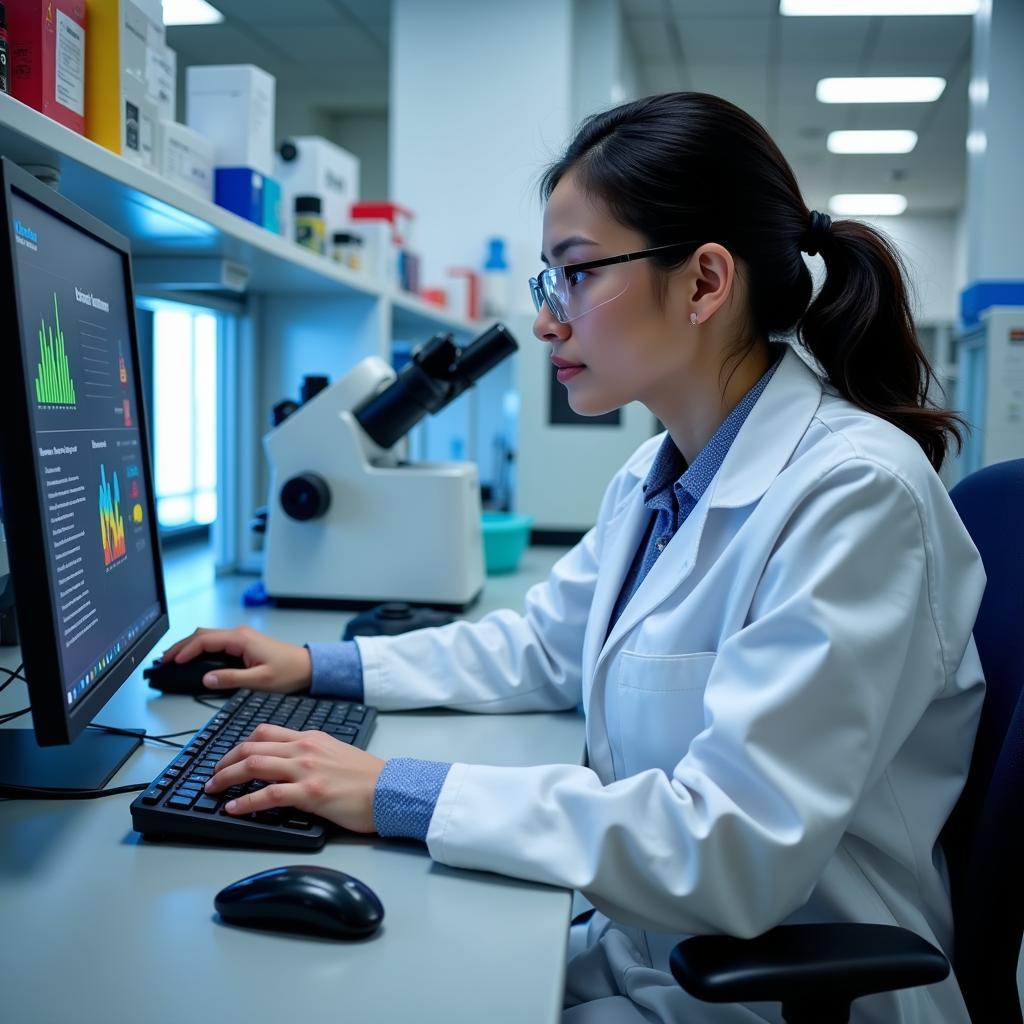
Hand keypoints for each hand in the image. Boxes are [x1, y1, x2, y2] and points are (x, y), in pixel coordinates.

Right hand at [160, 625, 311, 693]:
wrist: (307, 667)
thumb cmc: (289, 672)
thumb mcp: (260, 680)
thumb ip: (232, 679)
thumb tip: (207, 679)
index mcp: (241, 639)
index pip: (204, 640)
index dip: (185, 651)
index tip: (171, 662)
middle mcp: (239, 634)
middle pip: (202, 635)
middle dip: (181, 646)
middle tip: (163, 660)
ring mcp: (241, 637)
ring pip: (207, 637)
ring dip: (189, 646)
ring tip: (172, 658)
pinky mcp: (243, 644)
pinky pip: (215, 642)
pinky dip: (200, 648)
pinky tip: (193, 657)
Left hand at [204, 724, 385, 833]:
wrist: (391, 789)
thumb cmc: (368, 777)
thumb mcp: (336, 753)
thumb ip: (311, 754)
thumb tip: (289, 766)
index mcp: (310, 738)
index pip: (265, 733)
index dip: (239, 745)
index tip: (227, 757)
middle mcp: (304, 748)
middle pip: (252, 746)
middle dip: (224, 761)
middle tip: (212, 775)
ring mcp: (306, 769)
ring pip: (254, 764)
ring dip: (226, 777)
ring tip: (212, 790)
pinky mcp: (310, 793)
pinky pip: (268, 795)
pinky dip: (246, 801)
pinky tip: (234, 808)